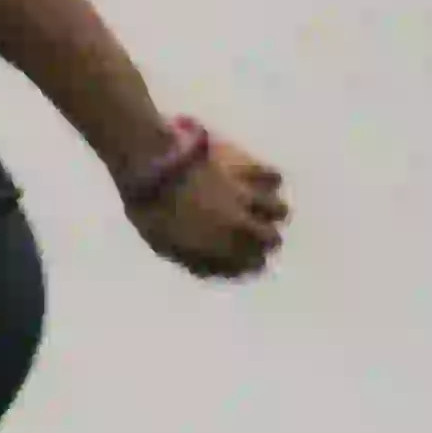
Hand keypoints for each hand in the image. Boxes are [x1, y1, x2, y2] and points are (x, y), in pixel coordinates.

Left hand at [129, 128, 289, 278]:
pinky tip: (258, 180)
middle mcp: (242, 225)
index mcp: (222, 247)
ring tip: (261, 206)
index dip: (250, 263)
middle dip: (266, 240)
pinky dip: (269, 181)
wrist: (151, 162)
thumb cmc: (151, 207)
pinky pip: (275, 178)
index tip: (245, 256)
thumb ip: (196, 261)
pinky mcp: (248, 167)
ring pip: (280, 210)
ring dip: (272, 211)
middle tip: (255, 231)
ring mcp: (247, 196)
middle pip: (272, 240)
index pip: (254, 265)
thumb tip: (218, 270)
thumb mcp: (166, 245)